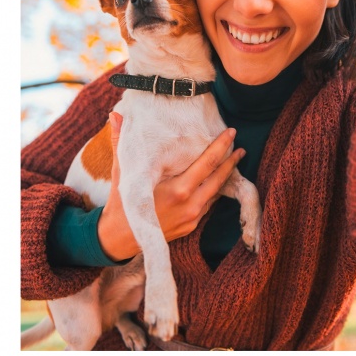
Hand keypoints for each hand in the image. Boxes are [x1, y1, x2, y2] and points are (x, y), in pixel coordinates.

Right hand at [96, 112, 244, 261]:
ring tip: (234, 159)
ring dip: (226, 175)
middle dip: (231, 160)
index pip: (207, 163)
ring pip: (216, 192)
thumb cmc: (121, 203)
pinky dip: (215, 190)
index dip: (221, 146)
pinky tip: (218, 179)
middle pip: (219, 178)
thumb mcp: (122, 172)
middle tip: (239, 144)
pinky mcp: (192, 226)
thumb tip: (115, 115)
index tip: (231, 132)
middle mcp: (190, 204)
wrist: (119, 240)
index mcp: (177, 190)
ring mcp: (193, 217)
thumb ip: (122, 142)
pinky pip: (209, 204)